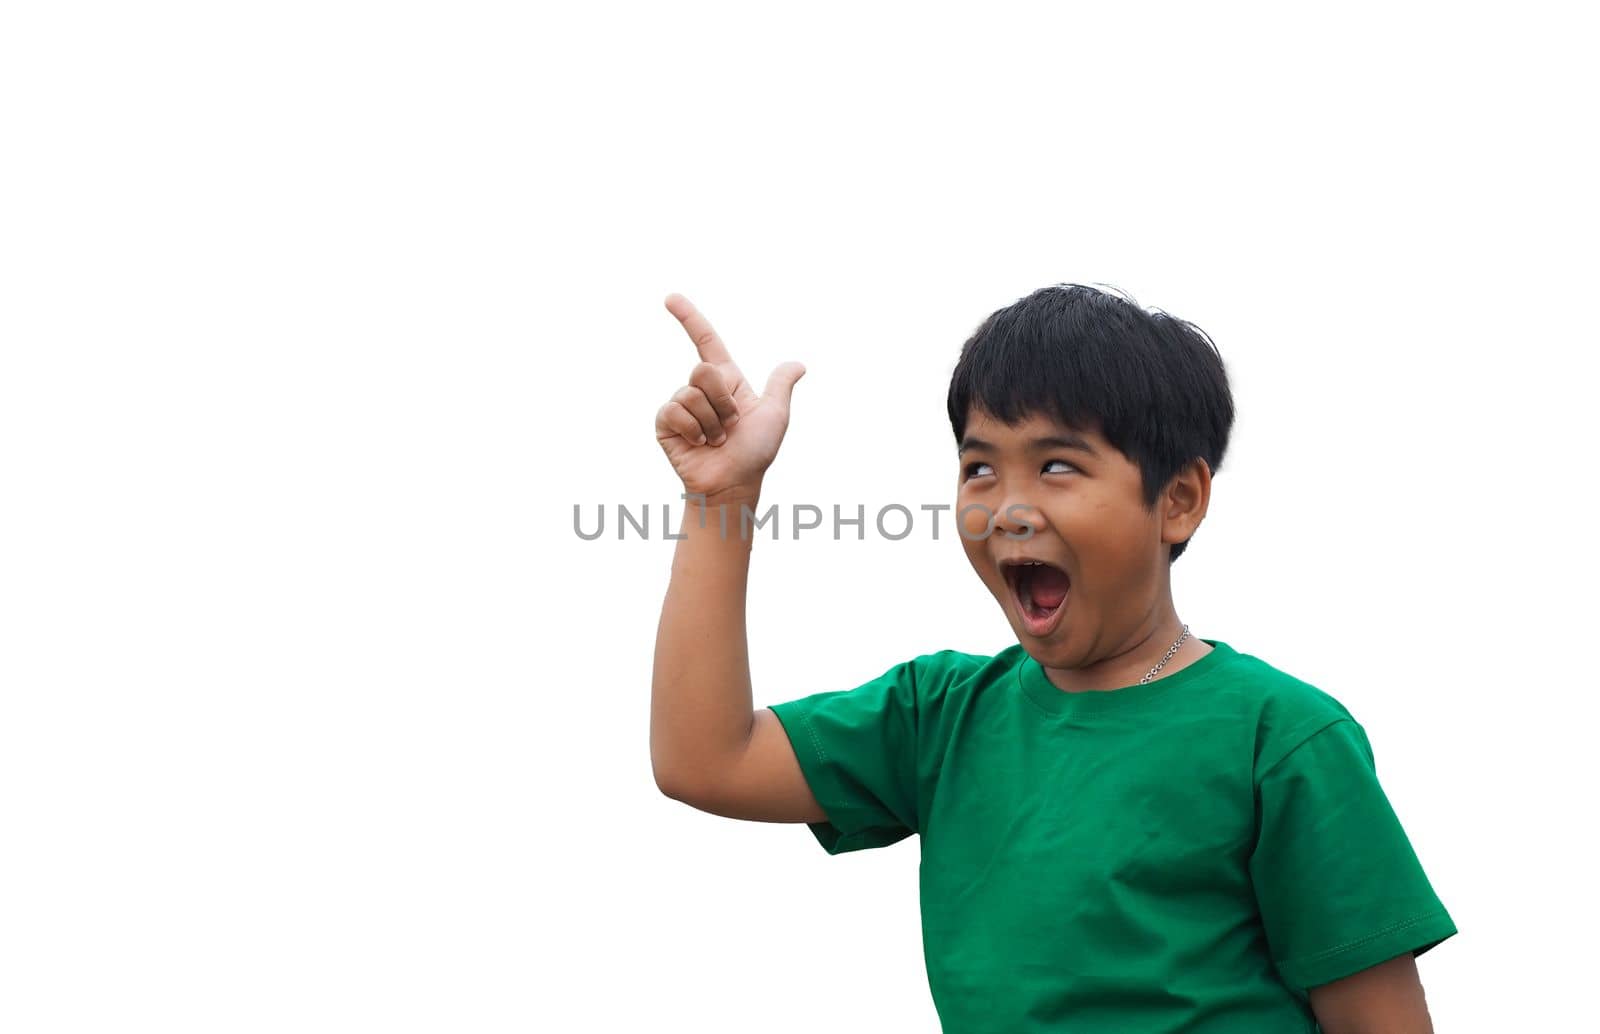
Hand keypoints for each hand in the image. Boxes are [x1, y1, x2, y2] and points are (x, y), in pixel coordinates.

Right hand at [655, 293, 805, 502]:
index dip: (689, 318)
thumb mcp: (775, 416)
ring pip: (691, 393)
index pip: (706, 341)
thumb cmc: (755, 453)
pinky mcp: (665, 423)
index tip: (670, 298)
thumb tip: (798, 365)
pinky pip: (675, 410)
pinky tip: (699, 444)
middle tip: (731, 426)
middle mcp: (701, 389)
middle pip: (703, 369)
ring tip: (716, 440)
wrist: (733, 484)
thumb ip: (780, 386)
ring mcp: (681, 405)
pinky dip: (693, 429)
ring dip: (711, 421)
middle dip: (723, 400)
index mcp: (726, 381)